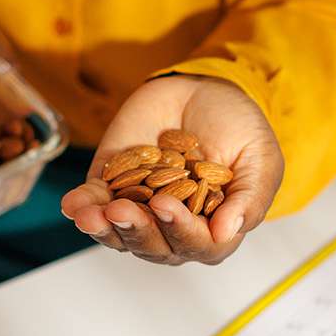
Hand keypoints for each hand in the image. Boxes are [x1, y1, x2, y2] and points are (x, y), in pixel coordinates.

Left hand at [60, 75, 283, 265]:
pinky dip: (82, 207)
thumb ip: (250, 199)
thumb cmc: (239, 128)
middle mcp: (175, 226)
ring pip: (120, 234)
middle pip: (155, 246)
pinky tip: (74, 205)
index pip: (199, 245)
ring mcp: (141, 208)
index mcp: (216, 227)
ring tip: (92, 215)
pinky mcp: (112, 185)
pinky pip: (94, 205)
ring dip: (104, 228)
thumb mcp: (261, 160)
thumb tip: (227, 232)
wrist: (206, 89)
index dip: (181, 230)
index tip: (165, 204)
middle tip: (123, 209)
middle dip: (137, 231)